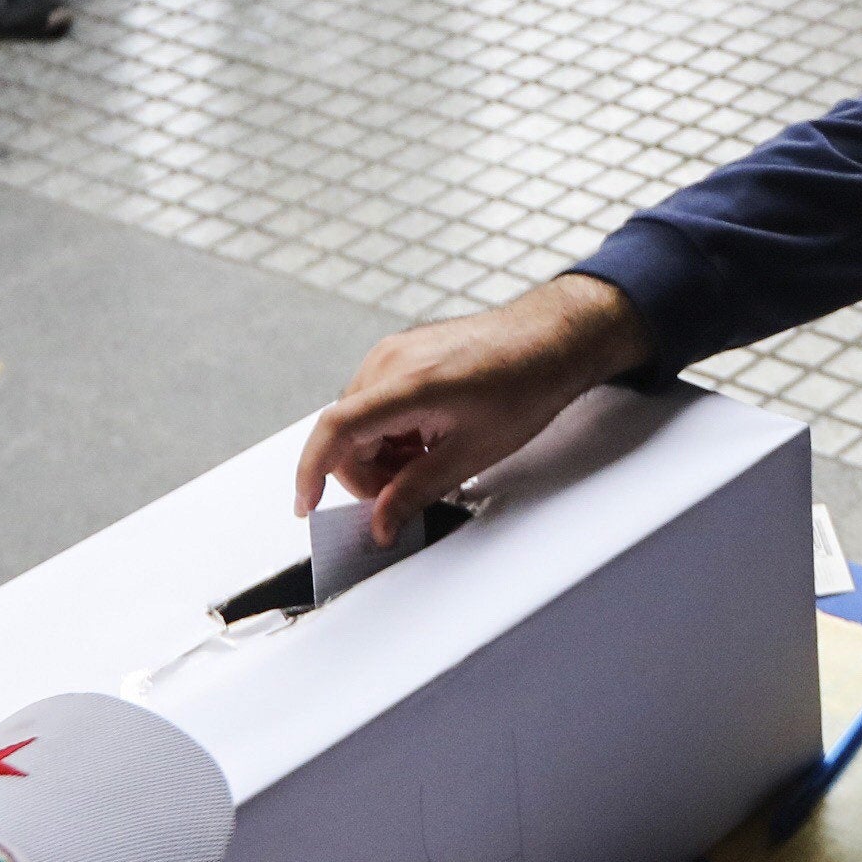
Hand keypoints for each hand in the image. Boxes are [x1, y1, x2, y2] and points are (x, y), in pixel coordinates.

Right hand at [294, 274, 647, 545]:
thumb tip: (382, 523)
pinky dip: (392, 431)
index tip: (307, 505)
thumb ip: (418, 491)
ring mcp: (395, 352)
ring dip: (382, 454)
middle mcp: (390, 360)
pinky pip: (377, 402)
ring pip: (360, 421)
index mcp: (407, 383)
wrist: (553, 337)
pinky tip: (427, 440)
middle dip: (368, 474)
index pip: (336, 429)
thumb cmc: (527, 382)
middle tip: (406, 494)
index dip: (312, 471)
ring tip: (429, 462)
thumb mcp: (473, 453)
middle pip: (346, 434)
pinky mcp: (404, 352)